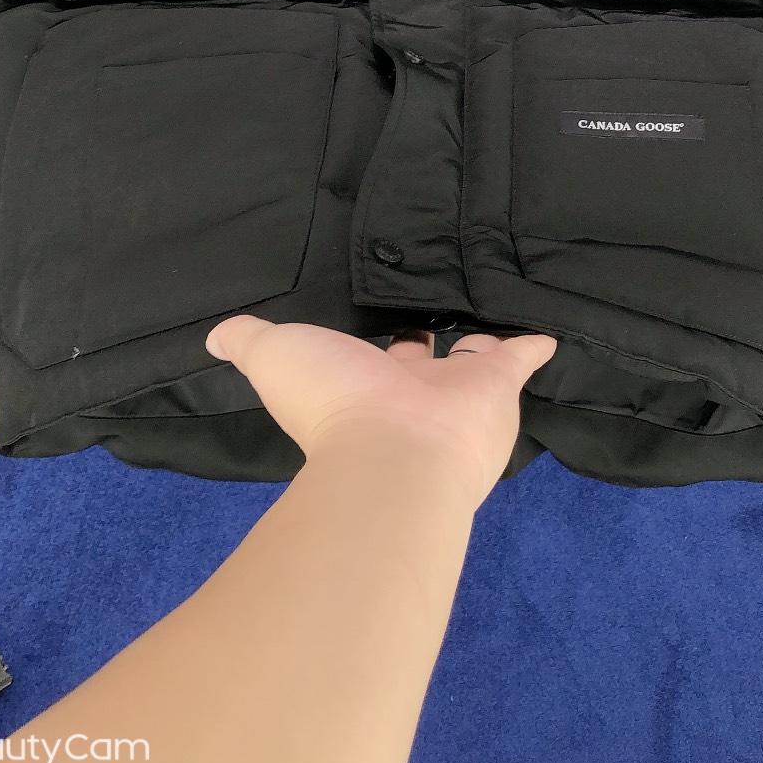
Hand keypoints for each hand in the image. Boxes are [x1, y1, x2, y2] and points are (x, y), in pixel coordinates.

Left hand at [204, 316, 557, 512]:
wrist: (392, 455)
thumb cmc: (333, 405)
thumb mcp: (276, 357)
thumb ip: (248, 341)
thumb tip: (216, 337)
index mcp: (365, 389)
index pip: (373, 361)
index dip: (377, 344)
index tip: (381, 320)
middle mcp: (412, 394)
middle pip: (424, 362)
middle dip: (429, 343)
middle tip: (438, 308)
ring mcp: (459, 393)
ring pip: (472, 360)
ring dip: (479, 342)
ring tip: (491, 307)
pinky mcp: (497, 385)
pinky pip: (520, 358)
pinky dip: (533, 346)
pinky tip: (546, 334)